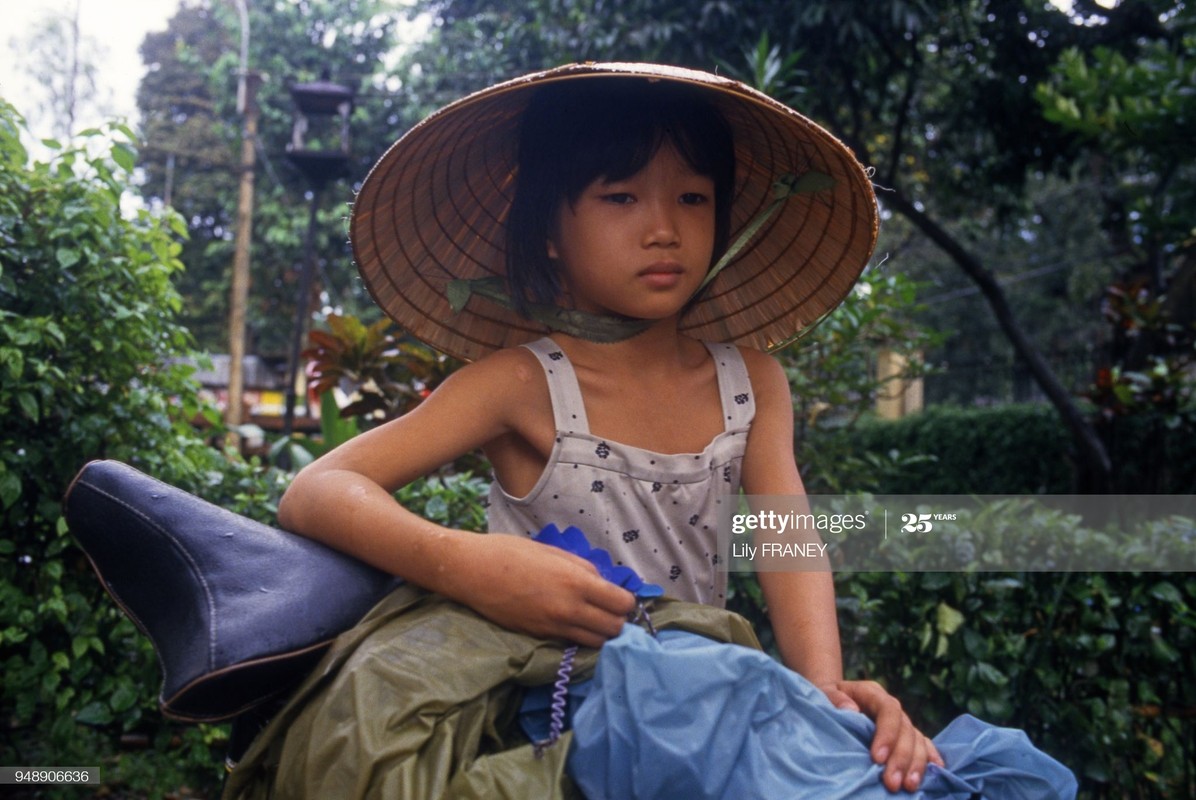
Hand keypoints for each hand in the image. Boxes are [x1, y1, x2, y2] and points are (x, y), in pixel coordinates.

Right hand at [444, 533, 636, 647]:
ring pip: (595, 643)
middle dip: (618, 622)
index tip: (620, 599)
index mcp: (577, 582)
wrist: (473, 572)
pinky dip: (579, 638)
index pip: (622, 604)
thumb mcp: (554, 552)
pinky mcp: (539, 637)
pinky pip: (571, 643)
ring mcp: (553, 627)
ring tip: (593, 621)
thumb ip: (583, 569)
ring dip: (600, 634)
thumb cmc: (511, 553)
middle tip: (610, 612)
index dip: (626, 603)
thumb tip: (603, 583)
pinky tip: (573, 626)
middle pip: (614, 630)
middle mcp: (570, 609)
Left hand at [820, 680, 943, 792]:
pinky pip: (923, 743)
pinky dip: (930, 756)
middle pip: (906, 729)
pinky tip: (937, 770)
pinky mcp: (904, 735)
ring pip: (917, 739)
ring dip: (916, 763)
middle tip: (893, 783)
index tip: (877, 758)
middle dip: (901, 757)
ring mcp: (900, 721)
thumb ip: (835, 699)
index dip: (887, 733)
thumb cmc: (826, 698)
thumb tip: (851, 710)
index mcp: (873, 693)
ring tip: (910, 786)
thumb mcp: (824, 693)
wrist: (832, 698)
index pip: (889, 709)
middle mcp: (891, 707)